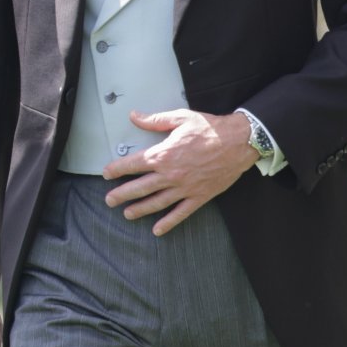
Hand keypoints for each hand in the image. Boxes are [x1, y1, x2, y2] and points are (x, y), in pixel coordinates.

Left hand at [102, 109, 258, 235]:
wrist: (239, 142)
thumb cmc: (210, 128)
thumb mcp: (180, 118)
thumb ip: (155, 120)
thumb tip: (134, 116)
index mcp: (163, 154)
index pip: (132, 164)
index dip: (116, 170)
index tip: (107, 173)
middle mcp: (170, 174)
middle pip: (139, 188)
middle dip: (121, 195)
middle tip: (109, 200)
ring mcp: (184, 188)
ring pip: (156, 203)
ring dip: (139, 210)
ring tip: (127, 214)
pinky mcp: (198, 196)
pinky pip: (180, 213)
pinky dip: (168, 223)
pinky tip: (157, 230)